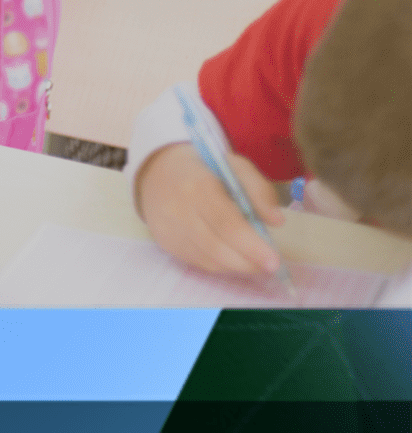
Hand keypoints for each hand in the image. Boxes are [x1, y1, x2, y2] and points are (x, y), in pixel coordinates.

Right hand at [136, 142, 284, 275]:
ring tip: (255, 262)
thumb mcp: (234, 165)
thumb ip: (259, 189)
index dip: (251, 246)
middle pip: (217, 247)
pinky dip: (220, 264)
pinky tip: (232, 256)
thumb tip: (277, 221)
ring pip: (208, 260)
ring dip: (236, 266)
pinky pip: (198, 262)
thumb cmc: (203, 168)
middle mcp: (179, 210)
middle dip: (248, 262)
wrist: (156, 172)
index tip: (274, 261)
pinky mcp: (165, 243)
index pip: (227, 224)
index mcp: (198, 186)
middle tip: (270, 267)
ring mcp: (169, 229)